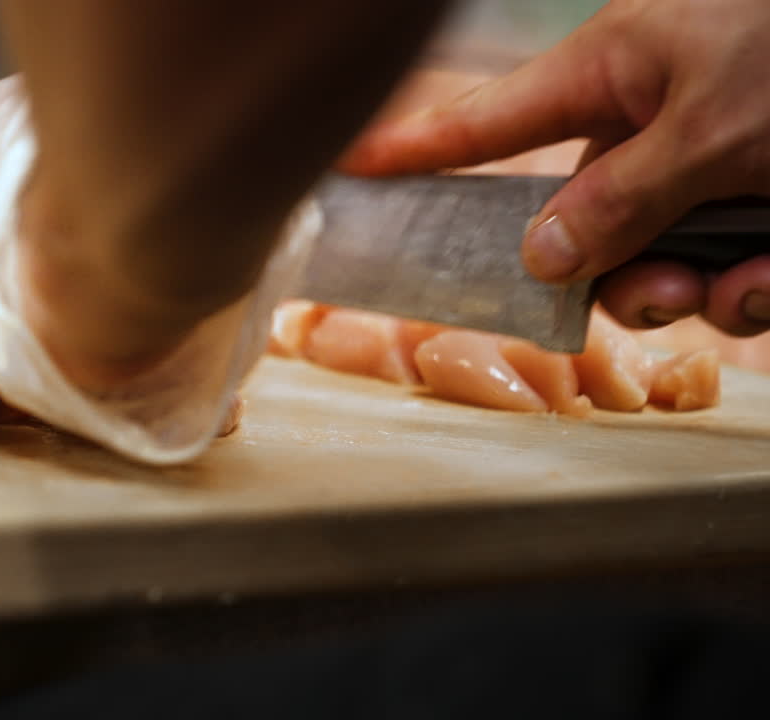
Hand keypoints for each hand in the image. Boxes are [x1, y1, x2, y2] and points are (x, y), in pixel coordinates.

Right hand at [342, 0, 769, 336]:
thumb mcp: (714, 128)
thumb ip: (615, 200)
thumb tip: (540, 255)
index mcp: (617, 70)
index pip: (486, 123)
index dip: (412, 149)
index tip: (345, 169)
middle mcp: (651, 121)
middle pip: (581, 227)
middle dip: (615, 278)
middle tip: (658, 297)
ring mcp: (708, 164)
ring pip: (658, 263)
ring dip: (697, 294)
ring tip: (747, 281)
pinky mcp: (759, 201)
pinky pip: (725, 271)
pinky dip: (753, 287)